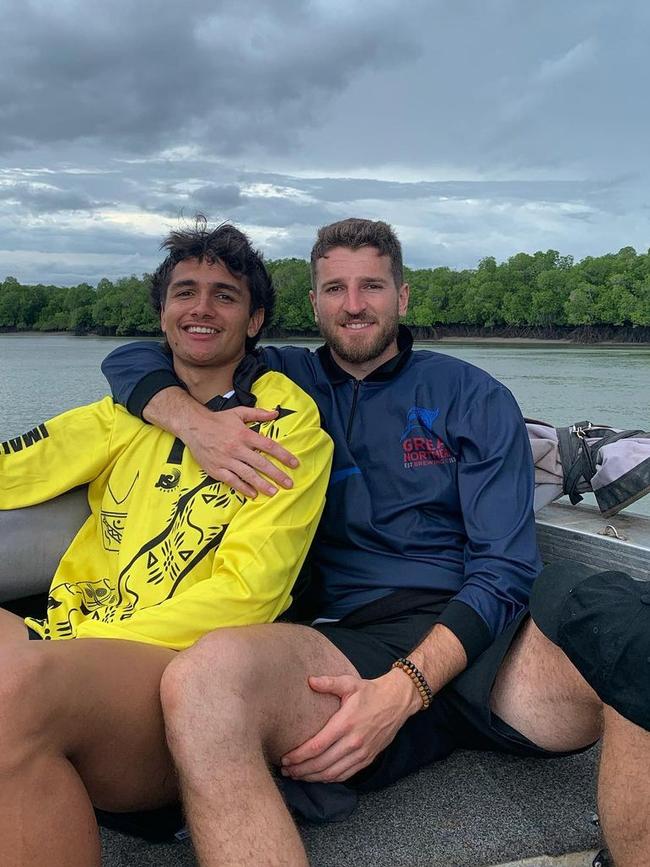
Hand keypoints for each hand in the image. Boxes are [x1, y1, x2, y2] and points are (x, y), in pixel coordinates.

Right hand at [183, 404, 299, 497]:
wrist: (193, 427)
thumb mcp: (238, 413)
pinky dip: (243, 488)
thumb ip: (258, 413)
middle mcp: (237, 448)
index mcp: (244, 434)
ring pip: (247, 474)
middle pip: (261, 463)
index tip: (295, 464)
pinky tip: (253, 494)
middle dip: (276, 475)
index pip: (268, 446)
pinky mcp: (216, 469)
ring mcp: (226, 460)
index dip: (283, 455)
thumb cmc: (218, 420)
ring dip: (262, 484)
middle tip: (289, 484)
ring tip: (274, 492)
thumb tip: (275, 413)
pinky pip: (232, 481)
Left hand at [280, 670, 420, 782]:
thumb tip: (309, 681)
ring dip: (313, 777)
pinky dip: (330, 779)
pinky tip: (318, 777)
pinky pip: (346, 775)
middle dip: (301, 770)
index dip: (299, 756)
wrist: (397, 701)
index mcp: (345, 723)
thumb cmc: (370, 692)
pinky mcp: (368, 758)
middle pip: (322, 764)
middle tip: (285, 771)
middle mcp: (353, 742)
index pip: (317, 746)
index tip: (285, 758)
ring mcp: (362, 753)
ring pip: (332, 773)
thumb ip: (329, 683)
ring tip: (297, 776)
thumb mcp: (349, 683)